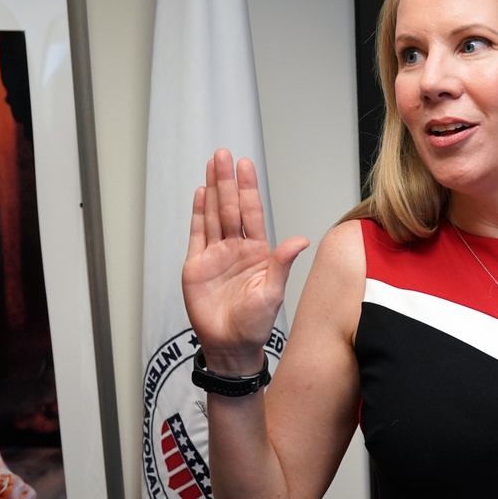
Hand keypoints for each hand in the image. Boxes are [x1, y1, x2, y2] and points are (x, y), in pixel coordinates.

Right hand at [182, 148, 309, 373]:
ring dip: (213, 190)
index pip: (252, 213)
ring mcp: (216, 255)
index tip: (246, 166)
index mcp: (258, 252)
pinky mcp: (196, 265)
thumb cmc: (255, 323)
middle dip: (228, 181)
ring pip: (213, 215)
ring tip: (212, 164)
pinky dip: (198, 214)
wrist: (230, 344)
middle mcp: (237, 249)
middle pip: (231, 207)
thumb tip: (301, 240)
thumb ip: (282, 264)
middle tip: (224, 154)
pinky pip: (197, 234)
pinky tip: (200, 194)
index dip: (248, 189)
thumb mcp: (273, 292)